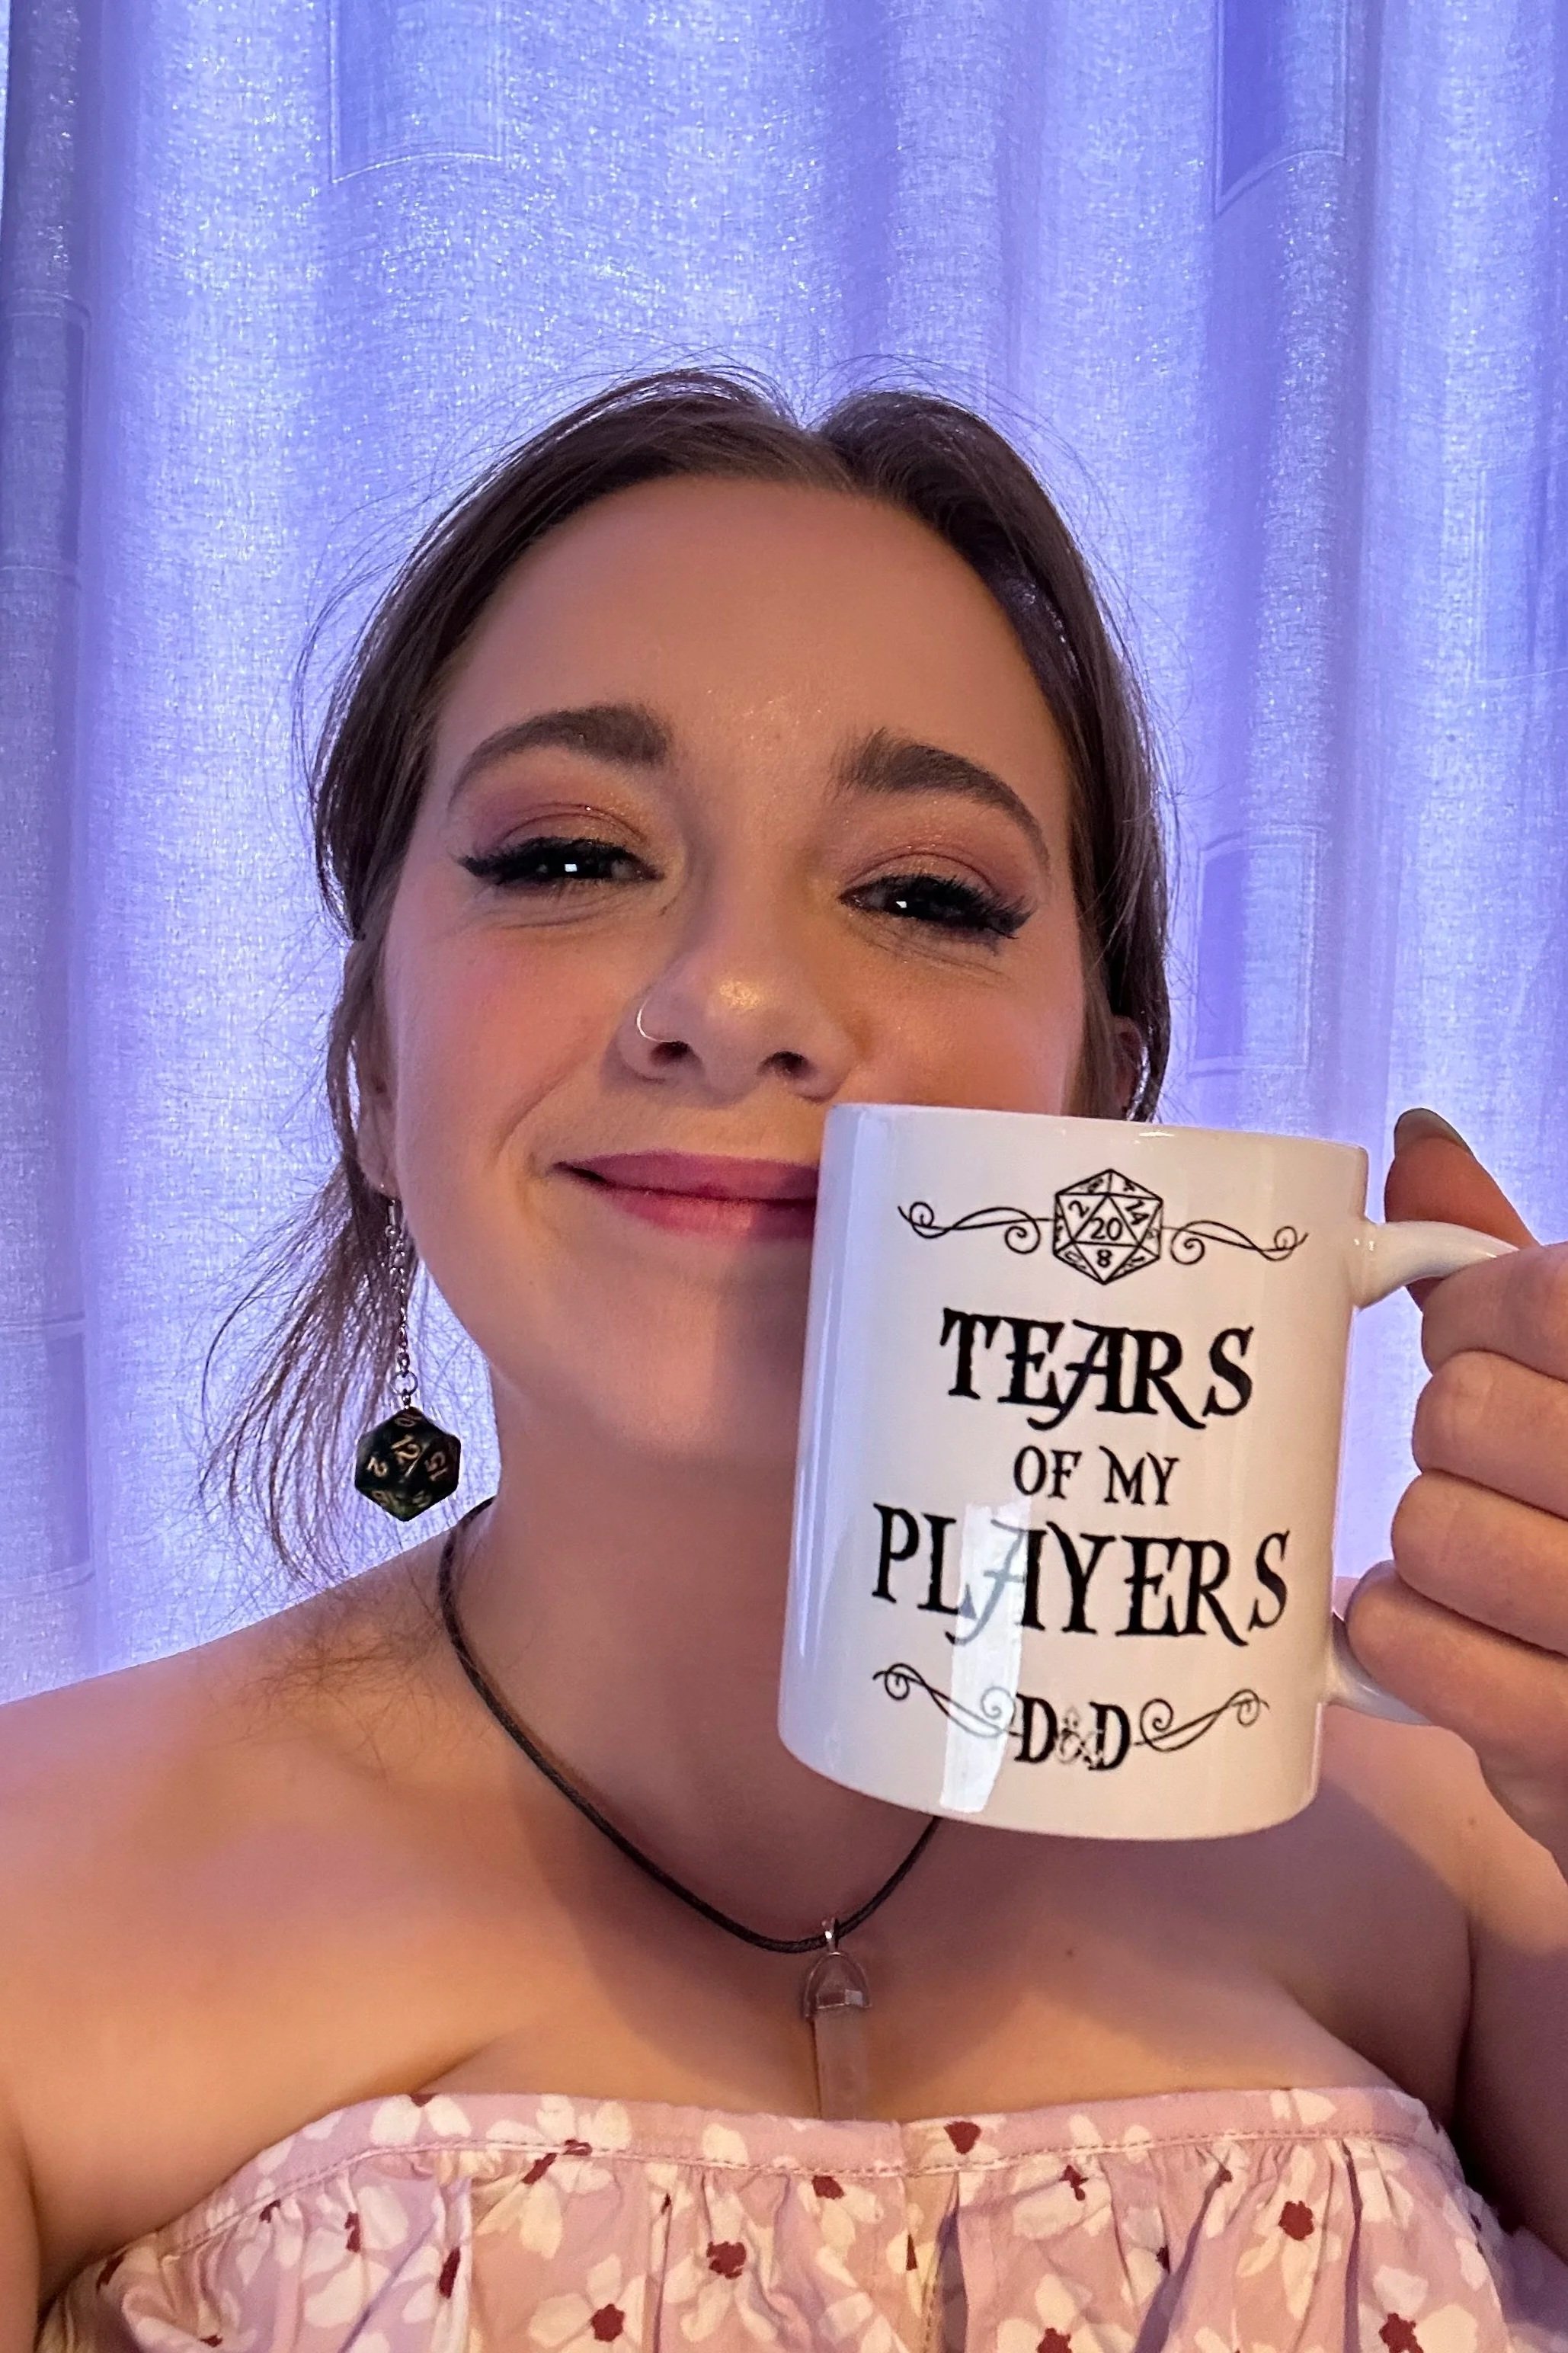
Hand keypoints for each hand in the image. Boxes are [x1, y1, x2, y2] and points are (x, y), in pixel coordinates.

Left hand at [1344, 1108, 1567, 1875]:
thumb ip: (1518, 1263)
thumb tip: (1417, 1140)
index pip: (1546, 1299)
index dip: (1474, 1315)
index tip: (1470, 1341)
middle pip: (1465, 1414)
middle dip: (1450, 1432)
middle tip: (1490, 1464)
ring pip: (1429, 1529)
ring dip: (1426, 1540)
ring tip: (1484, 1555)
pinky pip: (1406, 1644)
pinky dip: (1399, 1630)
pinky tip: (1448, 1630)